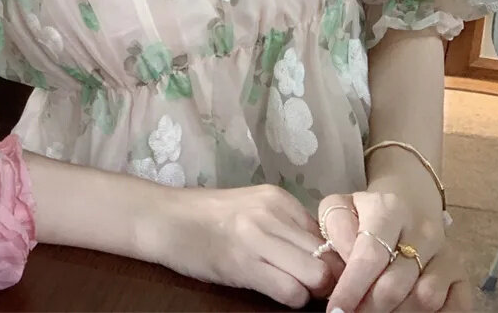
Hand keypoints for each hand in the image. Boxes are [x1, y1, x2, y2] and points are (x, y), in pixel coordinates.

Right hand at [155, 184, 344, 307]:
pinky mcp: (242, 263)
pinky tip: (274, 291)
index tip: (326, 273)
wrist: (164, 218)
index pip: (329, 233)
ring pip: (316, 275)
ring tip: (293, 288)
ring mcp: (258, 237)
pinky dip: (291, 298)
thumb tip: (324, 256)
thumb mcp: (253, 211)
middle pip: (328, 256)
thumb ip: (286, 228)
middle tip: (315, 289)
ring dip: (310, 291)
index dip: (333, 259)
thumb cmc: (207, 218)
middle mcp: (273, 213)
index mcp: (278, 199)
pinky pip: (290, 290)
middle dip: (328, 279)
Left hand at [318, 192, 469, 312]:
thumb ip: (338, 231)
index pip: (370, 256)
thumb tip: (345, 268)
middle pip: (396, 284)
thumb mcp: (342, 207)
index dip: (352, 288)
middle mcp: (423, 231)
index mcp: (389, 209)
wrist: (410, 201)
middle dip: (370, 307)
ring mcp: (447, 254)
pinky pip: (455, 306)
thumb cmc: (368, 212)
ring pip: (425, 298)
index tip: (336, 309)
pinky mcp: (461, 274)